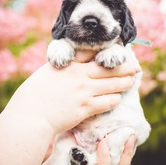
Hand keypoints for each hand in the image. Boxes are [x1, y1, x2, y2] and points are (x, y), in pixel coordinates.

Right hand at [6, 50, 137, 133]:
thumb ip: (63, 67)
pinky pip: (108, 102)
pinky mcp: (86, 108)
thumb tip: (73, 65)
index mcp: (70, 64)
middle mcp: (79, 75)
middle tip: (135, 67)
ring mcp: (84, 91)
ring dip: (124, 83)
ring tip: (131, 82)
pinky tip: (117, 98)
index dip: (107, 50)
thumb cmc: (34, 93)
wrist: (30, 115)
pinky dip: (115, 99)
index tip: (118, 49)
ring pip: (113, 84)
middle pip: (108, 67)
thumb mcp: (47, 72)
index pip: (93, 52)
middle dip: (125, 66)